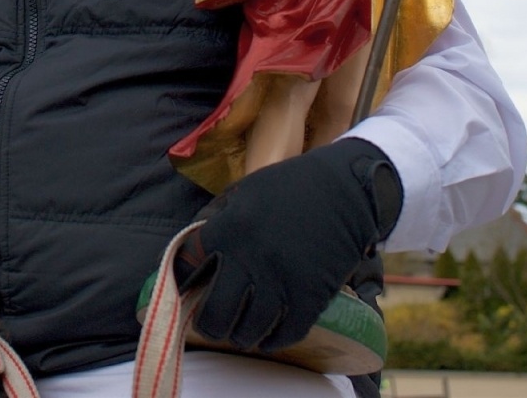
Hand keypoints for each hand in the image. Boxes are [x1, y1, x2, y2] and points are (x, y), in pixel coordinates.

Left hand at [172, 138, 401, 352]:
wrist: (345, 189)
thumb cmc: (290, 186)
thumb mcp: (244, 189)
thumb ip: (216, 216)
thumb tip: (192, 242)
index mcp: (229, 229)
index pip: (187, 268)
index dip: (180, 282)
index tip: (182, 290)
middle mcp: (251, 260)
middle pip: (215, 313)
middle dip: (208, 324)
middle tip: (209, 324)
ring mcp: (281, 281)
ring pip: (248, 330)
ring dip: (240, 336)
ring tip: (238, 333)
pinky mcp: (311, 296)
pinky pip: (286, 333)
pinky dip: (273, 341)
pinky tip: (267, 338)